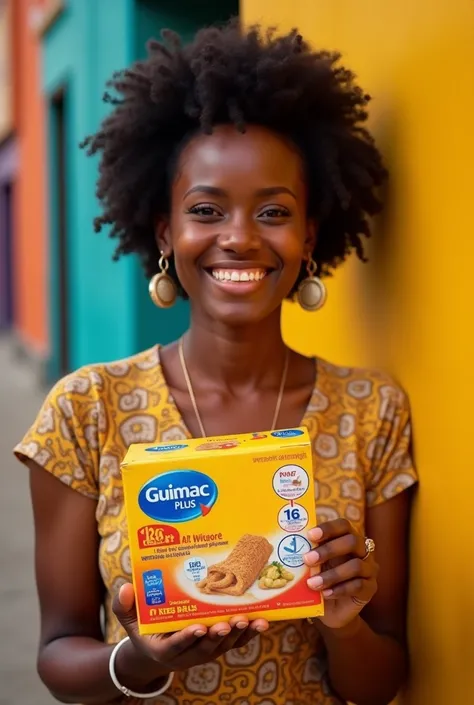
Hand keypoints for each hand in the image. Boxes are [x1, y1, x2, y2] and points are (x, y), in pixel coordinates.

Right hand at [112, 583, 268, 676]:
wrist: (156, 650)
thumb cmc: (143, 629)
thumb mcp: (128, 619)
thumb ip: (124, 606)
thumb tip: (125, 588)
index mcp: (163, 649)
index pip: (176, 646)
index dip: (187, 639)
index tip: (197, 628)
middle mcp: (187, 655)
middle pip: (205, 648)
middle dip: (217, 636)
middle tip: (229, 623)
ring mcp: (204, 651)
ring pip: (223, 646)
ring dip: (238, 635)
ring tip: (250, 620)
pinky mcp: (218, 646)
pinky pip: (235, 643)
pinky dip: (248, 634)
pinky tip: (261, 622)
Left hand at [304, 519, 377, 629]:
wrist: (331, 609)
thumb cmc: (321, 579)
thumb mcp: (314, 564)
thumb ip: (309, 553)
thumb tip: (289, 544)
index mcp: (347, 538)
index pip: (343, 525)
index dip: (328, 528)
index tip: (310, 535)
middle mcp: (362, 550)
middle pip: (352, 541)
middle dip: (328, 550)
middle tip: (307, 560)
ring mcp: (369, 568)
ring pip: (356, 565)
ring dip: (331, 575)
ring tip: (312, 584)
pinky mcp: (371, 588)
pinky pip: (358, 586)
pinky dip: (339, 589)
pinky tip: (325, 594)